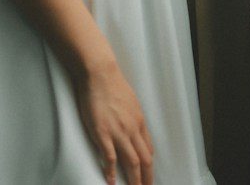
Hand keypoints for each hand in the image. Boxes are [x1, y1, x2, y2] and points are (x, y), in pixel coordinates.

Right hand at [73, 60, 153, 184]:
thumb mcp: (130, 102)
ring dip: (134, 179)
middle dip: (146, 177)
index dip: (149, 165)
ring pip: (132, 161)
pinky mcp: (103, 133)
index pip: (148, 149)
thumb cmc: (113, 85)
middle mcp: (133, 129)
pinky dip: (111, 171)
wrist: (100, 74)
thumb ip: (132, 117)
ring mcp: (119, 132)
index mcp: (139, 121)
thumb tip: (133, 126)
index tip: (148, 175)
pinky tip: (111, 181)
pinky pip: (110, 157)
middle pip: (144, 159)